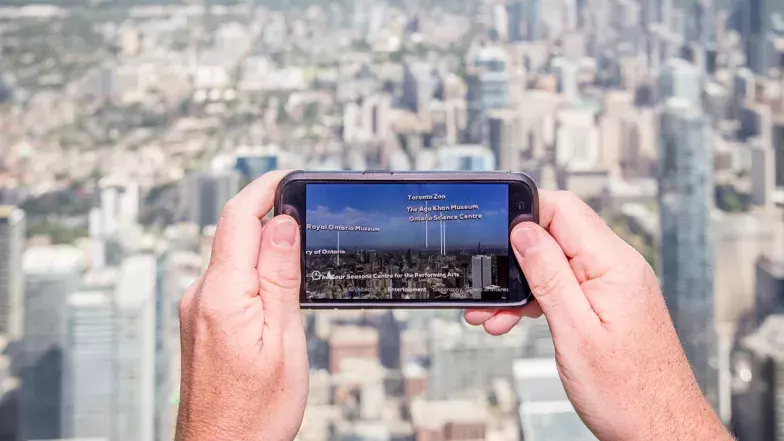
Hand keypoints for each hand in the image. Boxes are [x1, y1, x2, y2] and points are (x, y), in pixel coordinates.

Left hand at [176, 171, 308, 440]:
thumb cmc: (255, 412)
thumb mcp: (283, 340)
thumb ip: (279, 277)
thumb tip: (282, 223)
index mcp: (222, 297)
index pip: (237, 219)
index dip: (264, 189)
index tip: (290, 177)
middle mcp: (201, 297)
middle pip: (233, 233)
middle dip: (268, 214)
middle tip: (308, 211)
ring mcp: (198, 309)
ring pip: (232, 256)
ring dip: (263, 244)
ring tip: (300, 251)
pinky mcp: (202, 321)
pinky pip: (228, 279)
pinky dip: (254, 269)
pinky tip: (278, 285)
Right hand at [465, 191, 730, 440]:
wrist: (660, 431)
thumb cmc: (629, 393)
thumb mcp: (575, 331)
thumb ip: (548, 275)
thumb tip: (523, 231)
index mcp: (614, 265)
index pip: (563, 208)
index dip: (524, 215)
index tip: (494, 236)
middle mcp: (618, 268)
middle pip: (555, 235)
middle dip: (514, 258)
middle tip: (486, 288)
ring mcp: (613, 286)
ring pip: (555, 264)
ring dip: (520, 286)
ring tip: (492, 315)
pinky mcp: (607, 304)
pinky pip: (565, 287)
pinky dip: (537, 300)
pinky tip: (514, 320)